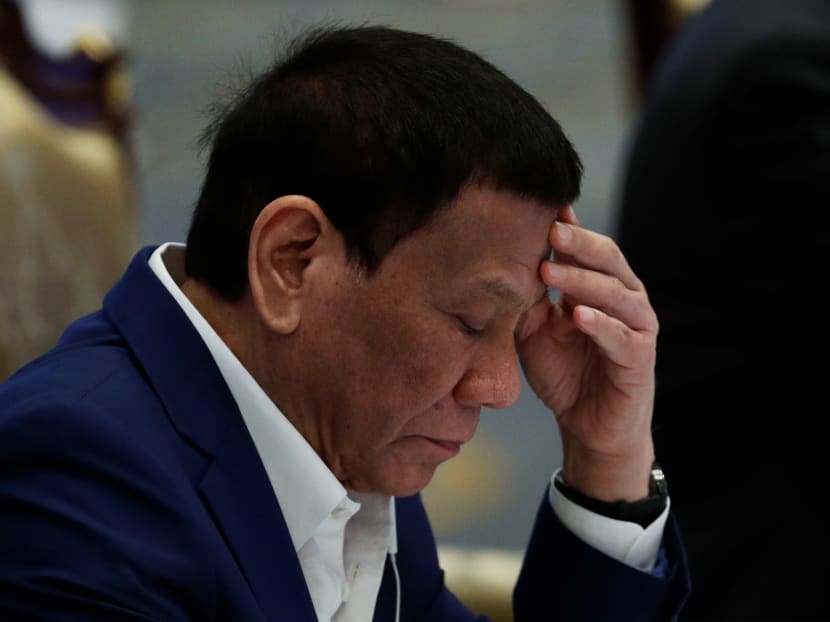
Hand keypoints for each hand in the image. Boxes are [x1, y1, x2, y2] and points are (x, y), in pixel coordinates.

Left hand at [516, 205, 656, 501]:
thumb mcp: (535, 333)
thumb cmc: (563, 374)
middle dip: (578, 244)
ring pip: (616, 293)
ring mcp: (635, 327)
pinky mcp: (640, 358)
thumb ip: (528, 302)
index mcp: (598, 287)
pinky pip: (622, 337)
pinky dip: (601, 325)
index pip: (585, 250)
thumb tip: (504, 265)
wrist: (588, 427)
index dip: (568, 228)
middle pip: (607, 260)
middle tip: (550, 230)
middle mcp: (622, 299)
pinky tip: (578, 316)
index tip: (543, 206)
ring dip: (583, 281)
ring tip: (551, 271)